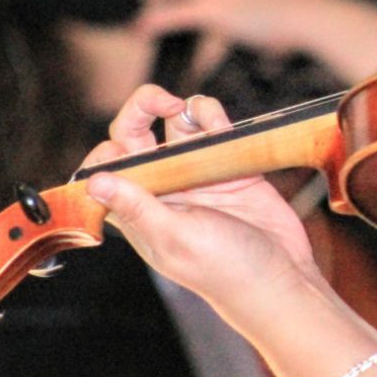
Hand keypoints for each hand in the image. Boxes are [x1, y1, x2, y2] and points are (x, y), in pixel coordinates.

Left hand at [83, 85, 319, 305]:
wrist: (281, 275)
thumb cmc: (225, 270)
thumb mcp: (176, 238)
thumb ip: (138, 207)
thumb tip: (94, 181)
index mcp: (138, 210)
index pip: (105, 170)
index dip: (106, 153)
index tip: (121, 150)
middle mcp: (163, 187)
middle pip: (137, 134)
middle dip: (143, 108)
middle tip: (163, 102)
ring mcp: (196, 173)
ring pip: (177, 124)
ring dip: (183, 108)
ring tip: (199, 112)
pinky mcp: (229, 165)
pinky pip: (214, 128)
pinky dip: (214, 116)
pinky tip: (220, 123)